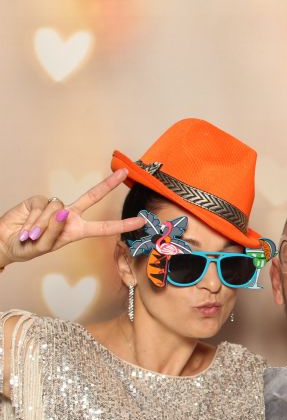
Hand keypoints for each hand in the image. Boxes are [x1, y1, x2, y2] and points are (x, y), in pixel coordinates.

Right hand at [0, 170, 142, 267]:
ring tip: (33, 236)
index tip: (141, 220)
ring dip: (44, 225)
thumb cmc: (28, 247)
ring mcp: (55, 206)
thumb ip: (55, 232)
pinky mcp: (39, 200)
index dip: (122, 224)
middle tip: (125, 171)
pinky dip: (34, 220)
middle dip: (108, 184)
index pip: (104, 227)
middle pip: (92, 197)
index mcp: (77, 230)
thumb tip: (63, 212)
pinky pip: (42, 207)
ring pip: (57, 209)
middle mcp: (70, 216)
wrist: (6, 241)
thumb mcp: (44, 247)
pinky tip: (27, 228)